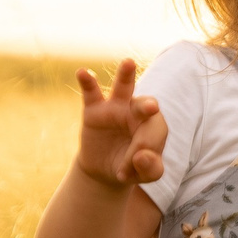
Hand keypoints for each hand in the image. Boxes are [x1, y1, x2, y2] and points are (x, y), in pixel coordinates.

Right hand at [76, 58, 166, 189]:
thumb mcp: (143, 174)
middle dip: (147, 107)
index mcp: (154, 126)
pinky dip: (87, 82)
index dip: (144, 151)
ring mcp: (116, 108)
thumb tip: (141, 157)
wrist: (106, 169)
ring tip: (128, 63)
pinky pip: (91, 93)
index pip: (154, 133)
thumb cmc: (131, 167)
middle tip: (151, 108)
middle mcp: (138, 112)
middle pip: (145, 106)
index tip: (131, 168)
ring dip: (126, 75)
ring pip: (123, 87)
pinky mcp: (94, 110)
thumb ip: (150, 169)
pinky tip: (83, 72)